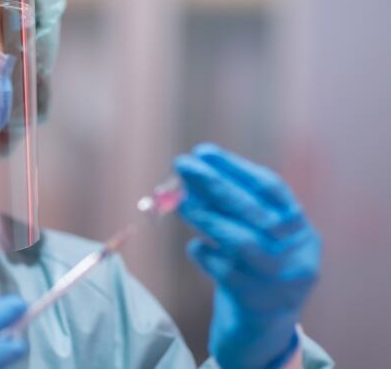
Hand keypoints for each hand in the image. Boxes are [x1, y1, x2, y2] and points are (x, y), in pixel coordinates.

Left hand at [175, 144, 320, 368]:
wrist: (262, 328)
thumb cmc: (250, 269)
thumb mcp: (249, 234)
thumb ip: (226, 206)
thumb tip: (189, 174)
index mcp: (300, 227)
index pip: (270, 187)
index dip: (235, 167)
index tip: (203, 151)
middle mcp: (298, 251)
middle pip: (254, 210)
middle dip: (214, 183)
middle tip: (181, 165)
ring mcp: (281, 279)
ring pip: (241, 241)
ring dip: (206, 217)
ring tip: (180, 203)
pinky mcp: (258, 303)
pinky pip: (224, 272)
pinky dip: (204, 254)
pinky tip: (194, 246)